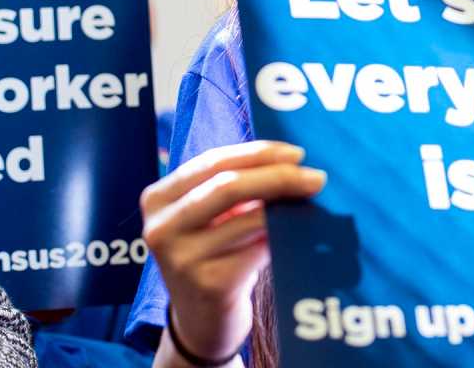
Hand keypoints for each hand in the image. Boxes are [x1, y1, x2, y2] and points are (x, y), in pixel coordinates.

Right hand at [141, 140, 324, 363]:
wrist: (201, 321)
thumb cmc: (214, 255)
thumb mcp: (210, 216)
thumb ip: (235, 185)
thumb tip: (291, 160)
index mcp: (158, 199)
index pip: (212, 162)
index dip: (258, 153)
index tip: (296, 153)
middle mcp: (161, 227)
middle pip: (228, 187)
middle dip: (278, 177)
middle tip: (316, 177)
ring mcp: (182, 259)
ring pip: (248, 219)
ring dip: (287, 208)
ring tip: (312, 203)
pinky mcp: (209, 285)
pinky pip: (259, 250)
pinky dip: (283, 238)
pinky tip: (299, 234)